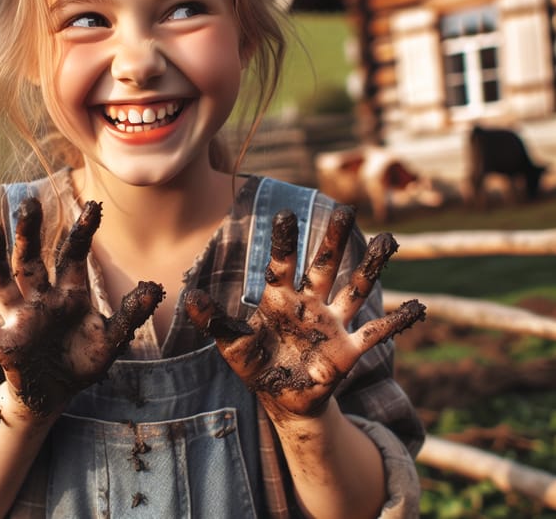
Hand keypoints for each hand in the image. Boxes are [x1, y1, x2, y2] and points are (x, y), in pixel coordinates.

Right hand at [0, 198, 163, 416]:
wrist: (57, 394)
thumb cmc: (83, 360)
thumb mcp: (111, 339)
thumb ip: (130, 314)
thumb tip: (155, 287)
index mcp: (71, 292)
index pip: (74, 255)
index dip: (83, 232)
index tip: (94, 206)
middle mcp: (42, 298)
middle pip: (32, 259)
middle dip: (30, 234)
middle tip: (29, 204)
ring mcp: (20, 318)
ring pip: (3, 282)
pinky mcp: (4, 345)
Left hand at [184, 205, 424, 419]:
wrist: (283, 398)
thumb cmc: (258, 365)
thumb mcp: (232, 346)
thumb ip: (214, 322)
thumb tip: (190, 297)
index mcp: (280, 298)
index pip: (283, 263)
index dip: (284, 242)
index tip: (284, 214)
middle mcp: (310, 304)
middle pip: (324, 266)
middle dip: (334, 240)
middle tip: (347, 210)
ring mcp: (332, 324)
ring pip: (355, 289)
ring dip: (371, 266)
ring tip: (390, 240)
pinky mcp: (349, 350)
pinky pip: (376, 332)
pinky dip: (397, 320)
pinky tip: (417, 306)